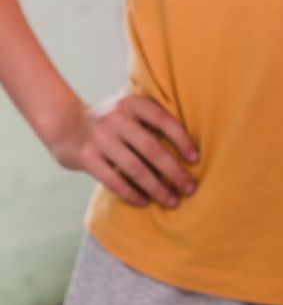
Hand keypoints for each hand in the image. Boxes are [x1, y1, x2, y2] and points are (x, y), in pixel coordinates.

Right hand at [47, 92, 198, 209]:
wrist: (64, 123)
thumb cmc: (110, 120)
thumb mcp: (129, 106)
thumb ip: (152, 115)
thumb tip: (190, 141)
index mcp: (132, 102)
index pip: (163, 120)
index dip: (182, 140)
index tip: (196, 159)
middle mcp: (116, 118)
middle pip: (152, 149)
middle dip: (174, 171)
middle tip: (190, 188)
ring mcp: (100, 138)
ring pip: (135, 168)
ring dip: (156, 188)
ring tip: (172, 200)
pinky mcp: (86, 157)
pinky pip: (113, 180)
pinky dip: (131, 193)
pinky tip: (144, 202)